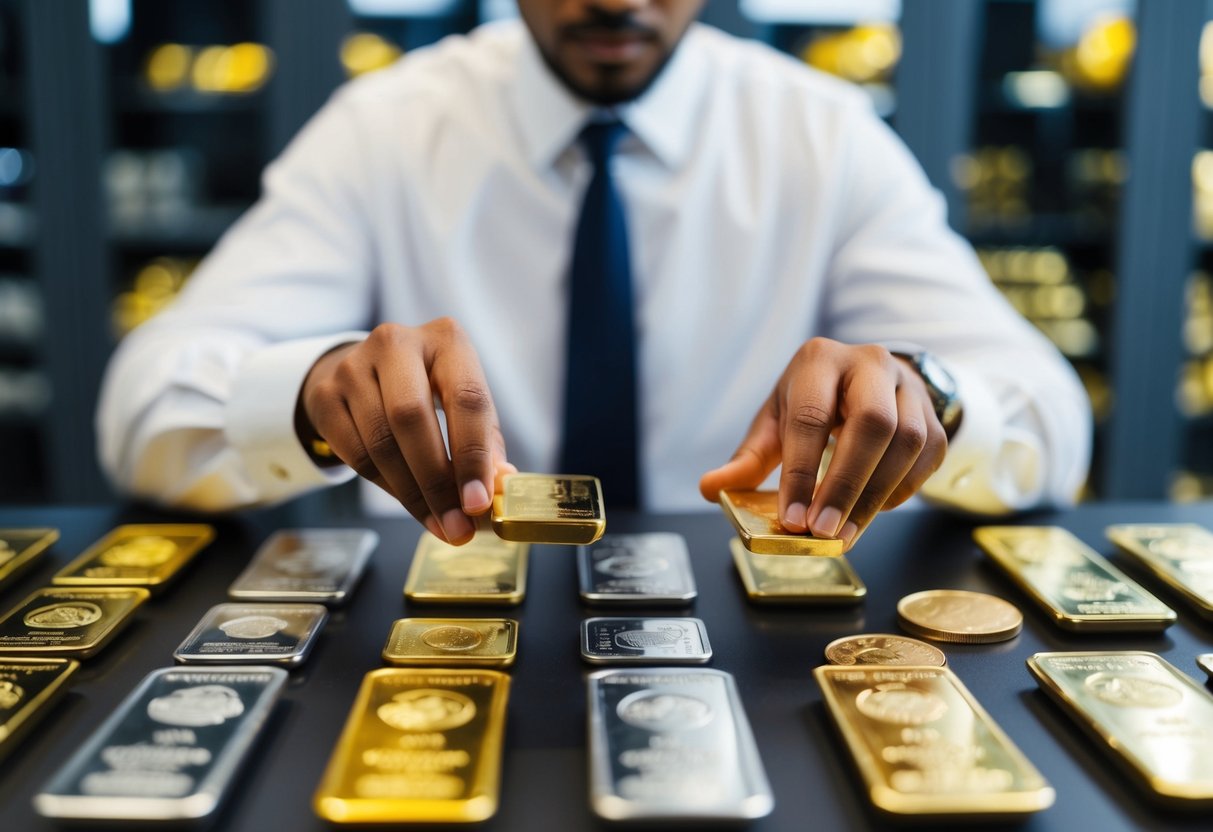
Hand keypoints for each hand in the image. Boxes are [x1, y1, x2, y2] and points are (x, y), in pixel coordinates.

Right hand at [297, 319, 513, 543]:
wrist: (366, 369)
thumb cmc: (430, 389)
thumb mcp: (465, 401)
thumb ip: (485, 441)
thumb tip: (500, 485)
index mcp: (446, 340)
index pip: (465, 398)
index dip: (473, 456)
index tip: (478, 503)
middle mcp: (396, 343)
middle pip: (412, 419)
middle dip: (436, 482)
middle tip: (456, 527)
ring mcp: (353, 367)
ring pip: (380, 443)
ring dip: (411, 494)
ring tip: (438, 524)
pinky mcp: (325, 395)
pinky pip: (355, 455)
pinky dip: (386, 487)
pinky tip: (409, 502)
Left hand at [699, 338, 947, 550]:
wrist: (869, 379)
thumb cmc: (815, 403)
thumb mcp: (776, 420)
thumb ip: (748, 458)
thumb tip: (710, 488)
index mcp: (819, 361)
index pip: (811, 417)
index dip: (801, 473)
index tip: (792, 520)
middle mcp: (869, 364)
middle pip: (872, 423)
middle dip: (845, 484)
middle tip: (822, 531)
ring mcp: (908, 388)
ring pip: (907, 442)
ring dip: (875, 495)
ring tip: (845, 534)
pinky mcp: (934, 415)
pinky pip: (928, 456)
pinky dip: (901, 491)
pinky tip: (872, 511)